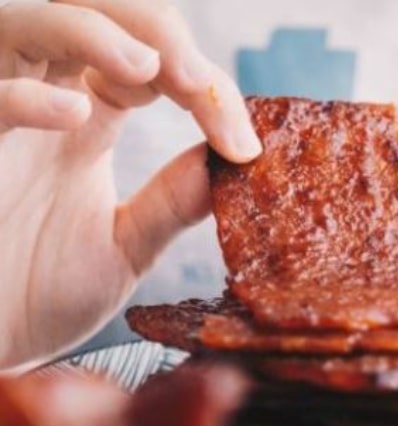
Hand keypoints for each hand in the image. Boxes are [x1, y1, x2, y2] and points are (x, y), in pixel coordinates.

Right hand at [0, 0, 260, 369]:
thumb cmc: (34, 297)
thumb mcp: (124, 248)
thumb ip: (172, 203)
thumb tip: (231, 164)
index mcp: (86, 122)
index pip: (150, 65)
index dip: (202, 85)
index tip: (244, 146)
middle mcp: (42, 104)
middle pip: (91, 13)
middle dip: (155, 30)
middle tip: (198, 80)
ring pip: (26, 21)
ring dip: (92, 30)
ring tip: (149, 67)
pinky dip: (25, 95)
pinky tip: (75, 113)